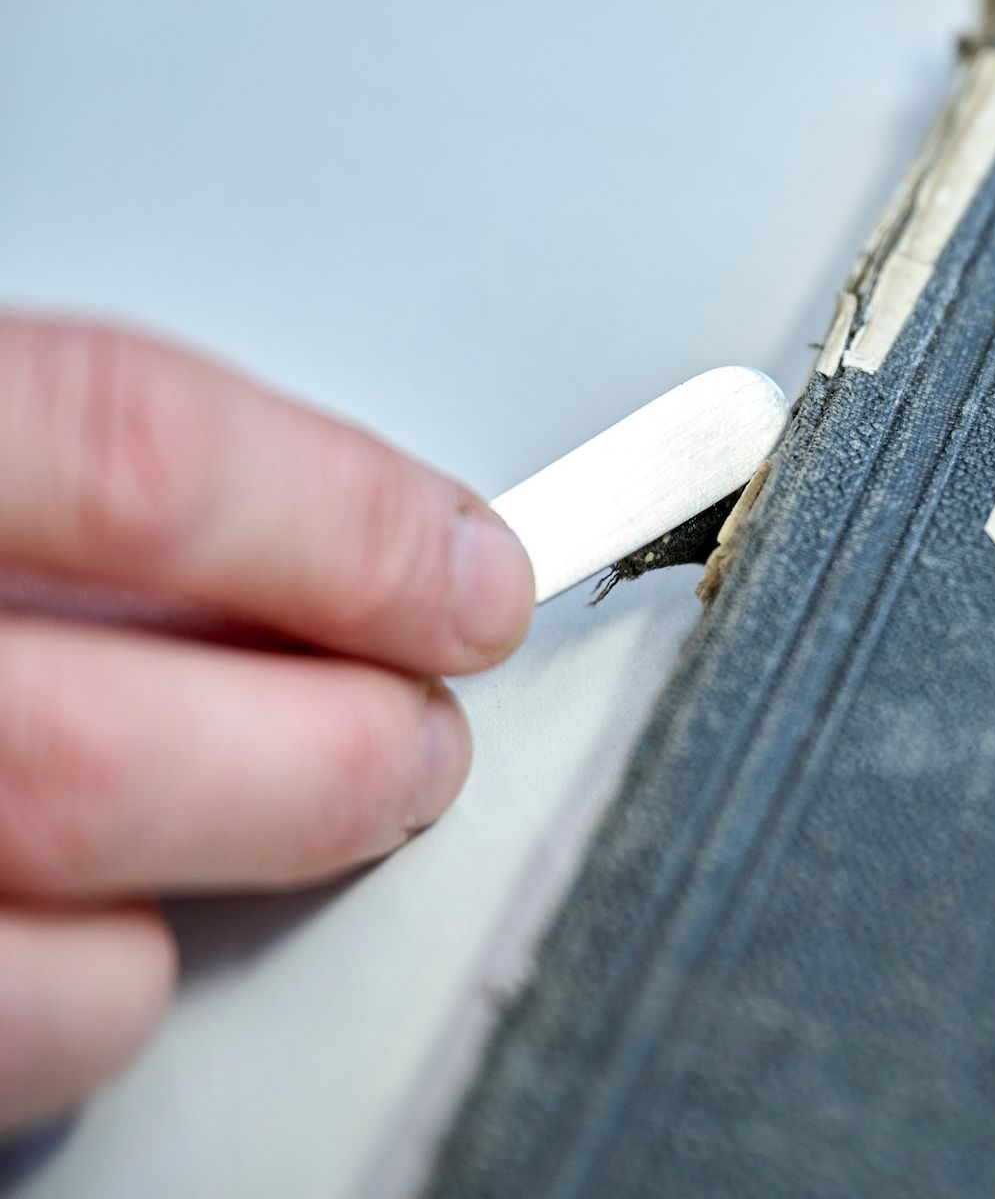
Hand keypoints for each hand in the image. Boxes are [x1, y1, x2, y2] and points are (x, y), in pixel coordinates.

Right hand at [0, 320, 533, 1133]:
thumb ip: (40, 468)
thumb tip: (309, 533)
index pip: (127, 454)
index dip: (342, 520)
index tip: (467, 572)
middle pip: (109, 755)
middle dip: (329, 758)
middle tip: (414, 736)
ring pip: (43, 973)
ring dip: (199, 918)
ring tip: (260, 841)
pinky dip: (61, 1024)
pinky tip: (85, 944)